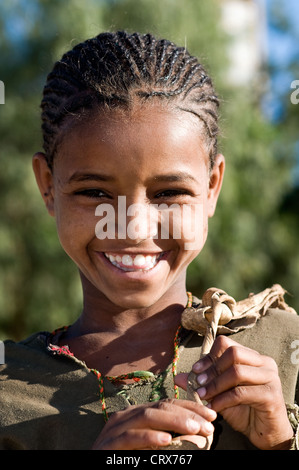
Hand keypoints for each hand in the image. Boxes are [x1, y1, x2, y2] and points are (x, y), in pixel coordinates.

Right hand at [92, 399, 216, 449]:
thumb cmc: (123, 459)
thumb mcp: (146, 446)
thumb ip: (164, 435)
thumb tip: (194, 431)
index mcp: (135, 414)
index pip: (166, 404)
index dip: (190, 407)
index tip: (211, 415)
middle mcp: (125, 417)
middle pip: (159, 407)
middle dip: (187, 414)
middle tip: (208, 425)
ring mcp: (114, 429)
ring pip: (146, 417)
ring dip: (173, 421)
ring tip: (194, 430)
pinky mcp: (108, 445)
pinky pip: (130, 438)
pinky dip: (149, 438)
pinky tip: (167, 441)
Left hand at [175, 335, 293, 449]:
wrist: (264, 432)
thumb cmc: (242, 409)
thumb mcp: (219, 393)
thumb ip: (203, 383)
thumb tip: (177, 377)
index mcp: (252, 356)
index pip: (227, 344)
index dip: (209, 356)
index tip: (195, 370)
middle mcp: (264, 362)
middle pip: (233, 353)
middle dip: (212, 369)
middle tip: (198, 383)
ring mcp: (270, 377)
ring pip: (237, 372)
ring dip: (215, 384)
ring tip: (203, 396)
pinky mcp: (271, 395)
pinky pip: (241, 393)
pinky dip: (223, 400)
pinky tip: (213, 407)